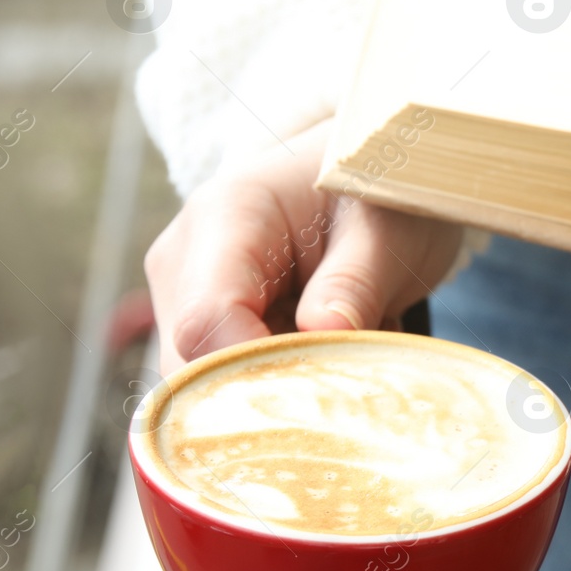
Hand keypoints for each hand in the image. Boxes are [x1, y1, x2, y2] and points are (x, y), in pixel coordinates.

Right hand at [144, 119, 463, 374]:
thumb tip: (324, 331)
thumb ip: (354, 280)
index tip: (323, 383)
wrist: (364, 180)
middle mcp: (186, 261)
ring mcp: (187, 298)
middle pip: (196, 363)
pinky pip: (230, 382)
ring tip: (347, 357)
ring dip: (284, 389)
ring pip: (211, 384)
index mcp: (225, 217)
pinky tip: (332, 360)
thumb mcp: (385, 230)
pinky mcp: (209, 329)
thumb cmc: (373, 195)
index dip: (256, 367)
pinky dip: (287, 385)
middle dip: (271, 389)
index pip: (206, 319)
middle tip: (347, 382)